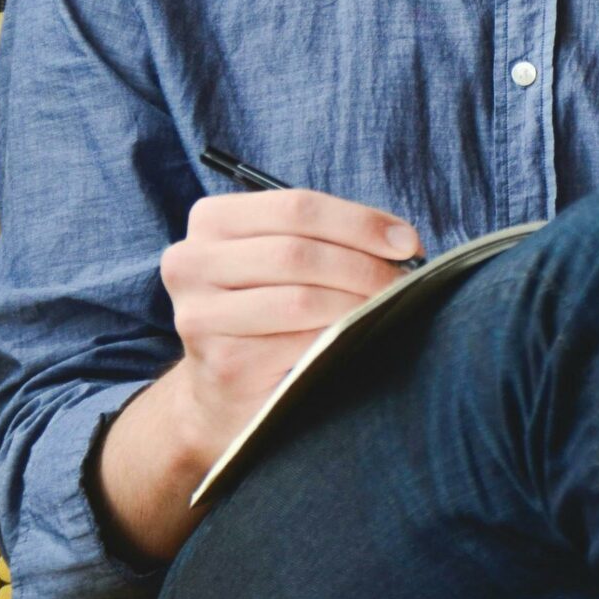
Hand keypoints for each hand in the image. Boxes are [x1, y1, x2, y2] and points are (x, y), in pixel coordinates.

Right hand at [159, 187, 422, 462]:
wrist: (220, 393)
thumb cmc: (266, 313)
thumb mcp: (281, 259)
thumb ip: (326, 237)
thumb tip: (402, 240)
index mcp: (210, 221)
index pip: (296, 206)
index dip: (359, 221)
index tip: (407, 242)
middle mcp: (191, 263)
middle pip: (298, 251)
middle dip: (365, 265)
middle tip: (404, 281)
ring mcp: (201, 316)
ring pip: (301, 298)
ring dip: (358, 303)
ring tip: (389, 308)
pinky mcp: (224, 363)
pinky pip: (300, 343)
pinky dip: (340, 338)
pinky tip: (361, 339)